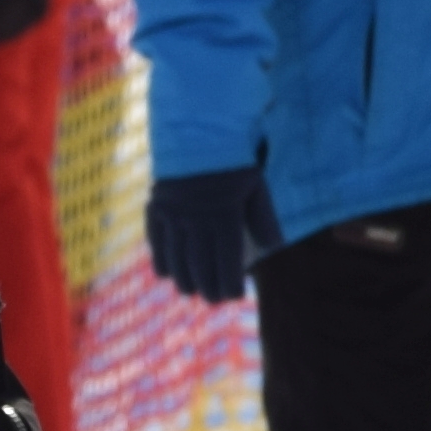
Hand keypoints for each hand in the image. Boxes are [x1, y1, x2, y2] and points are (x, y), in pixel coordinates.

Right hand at [144, 161, 268, 305]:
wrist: (195, 130)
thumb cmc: (233, 157)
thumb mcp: (256, 183)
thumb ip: (263, 216)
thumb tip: (274, 246)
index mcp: (223, 215)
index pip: (227, 259)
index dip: (230, 282)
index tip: (236, 295)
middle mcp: (195, 219)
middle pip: (200, 264)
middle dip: (208, 287)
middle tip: (214, 300)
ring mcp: (172, 214)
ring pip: (177, 257)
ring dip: (184, 279)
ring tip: (191, 292)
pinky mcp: (156, 207)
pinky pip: (155, 239)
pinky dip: (161, 258)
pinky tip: (166, 273)